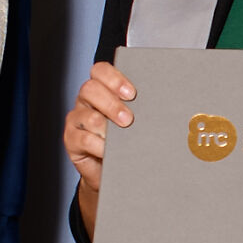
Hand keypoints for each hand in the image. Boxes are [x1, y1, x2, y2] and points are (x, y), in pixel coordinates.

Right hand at [62, 60, 137, 230]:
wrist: (113, 171)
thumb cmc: (127, 141)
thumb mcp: (137, 121)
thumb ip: (144, 108)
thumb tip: (170, 103)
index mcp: (102, 89)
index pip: (100, 71)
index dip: (114, 78)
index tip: (132, 93)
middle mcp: (87, 101)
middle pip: (90, 89)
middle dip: (112, 103)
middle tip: (129, 119)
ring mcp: (77, 120)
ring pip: (88, 116)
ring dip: (107, 126)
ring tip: (122, 135)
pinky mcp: (71, 140)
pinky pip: (83, 139)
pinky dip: (99, 145)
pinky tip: (109, 150)